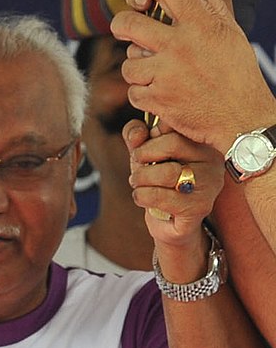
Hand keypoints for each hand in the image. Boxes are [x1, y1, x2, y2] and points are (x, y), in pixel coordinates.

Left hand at [111, 0, 275, 153]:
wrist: (240, 117)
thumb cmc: (238, 75)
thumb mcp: (231, 35)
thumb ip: (212, 9)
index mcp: (198, 25)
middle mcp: (178, 45)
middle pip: (130, 25)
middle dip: (119, 24)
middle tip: (121, 28)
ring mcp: (165, 74)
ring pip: (129, 64)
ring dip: (136, 68)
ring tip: (150, 72)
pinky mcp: (157, 100)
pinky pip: (133, 92)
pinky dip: (141, 94)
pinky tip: (155, 94)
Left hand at [123, 119, 224, 280]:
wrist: (170, 224)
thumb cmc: (159, 184)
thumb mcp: (144, 156)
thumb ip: (137, 138)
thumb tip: (138, 132)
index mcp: (202, 141)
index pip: (176, 123)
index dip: (150, 134)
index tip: (140, 147)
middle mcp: (213, 160)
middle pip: (172, 143)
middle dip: (143, 155)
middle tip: (135, 168)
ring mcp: (209, 185)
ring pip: (167, 172)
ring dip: (140, 177)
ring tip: (135, 183)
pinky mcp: (198, 208)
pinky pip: (162, 197)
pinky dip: (142, 195)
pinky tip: (140, 197)